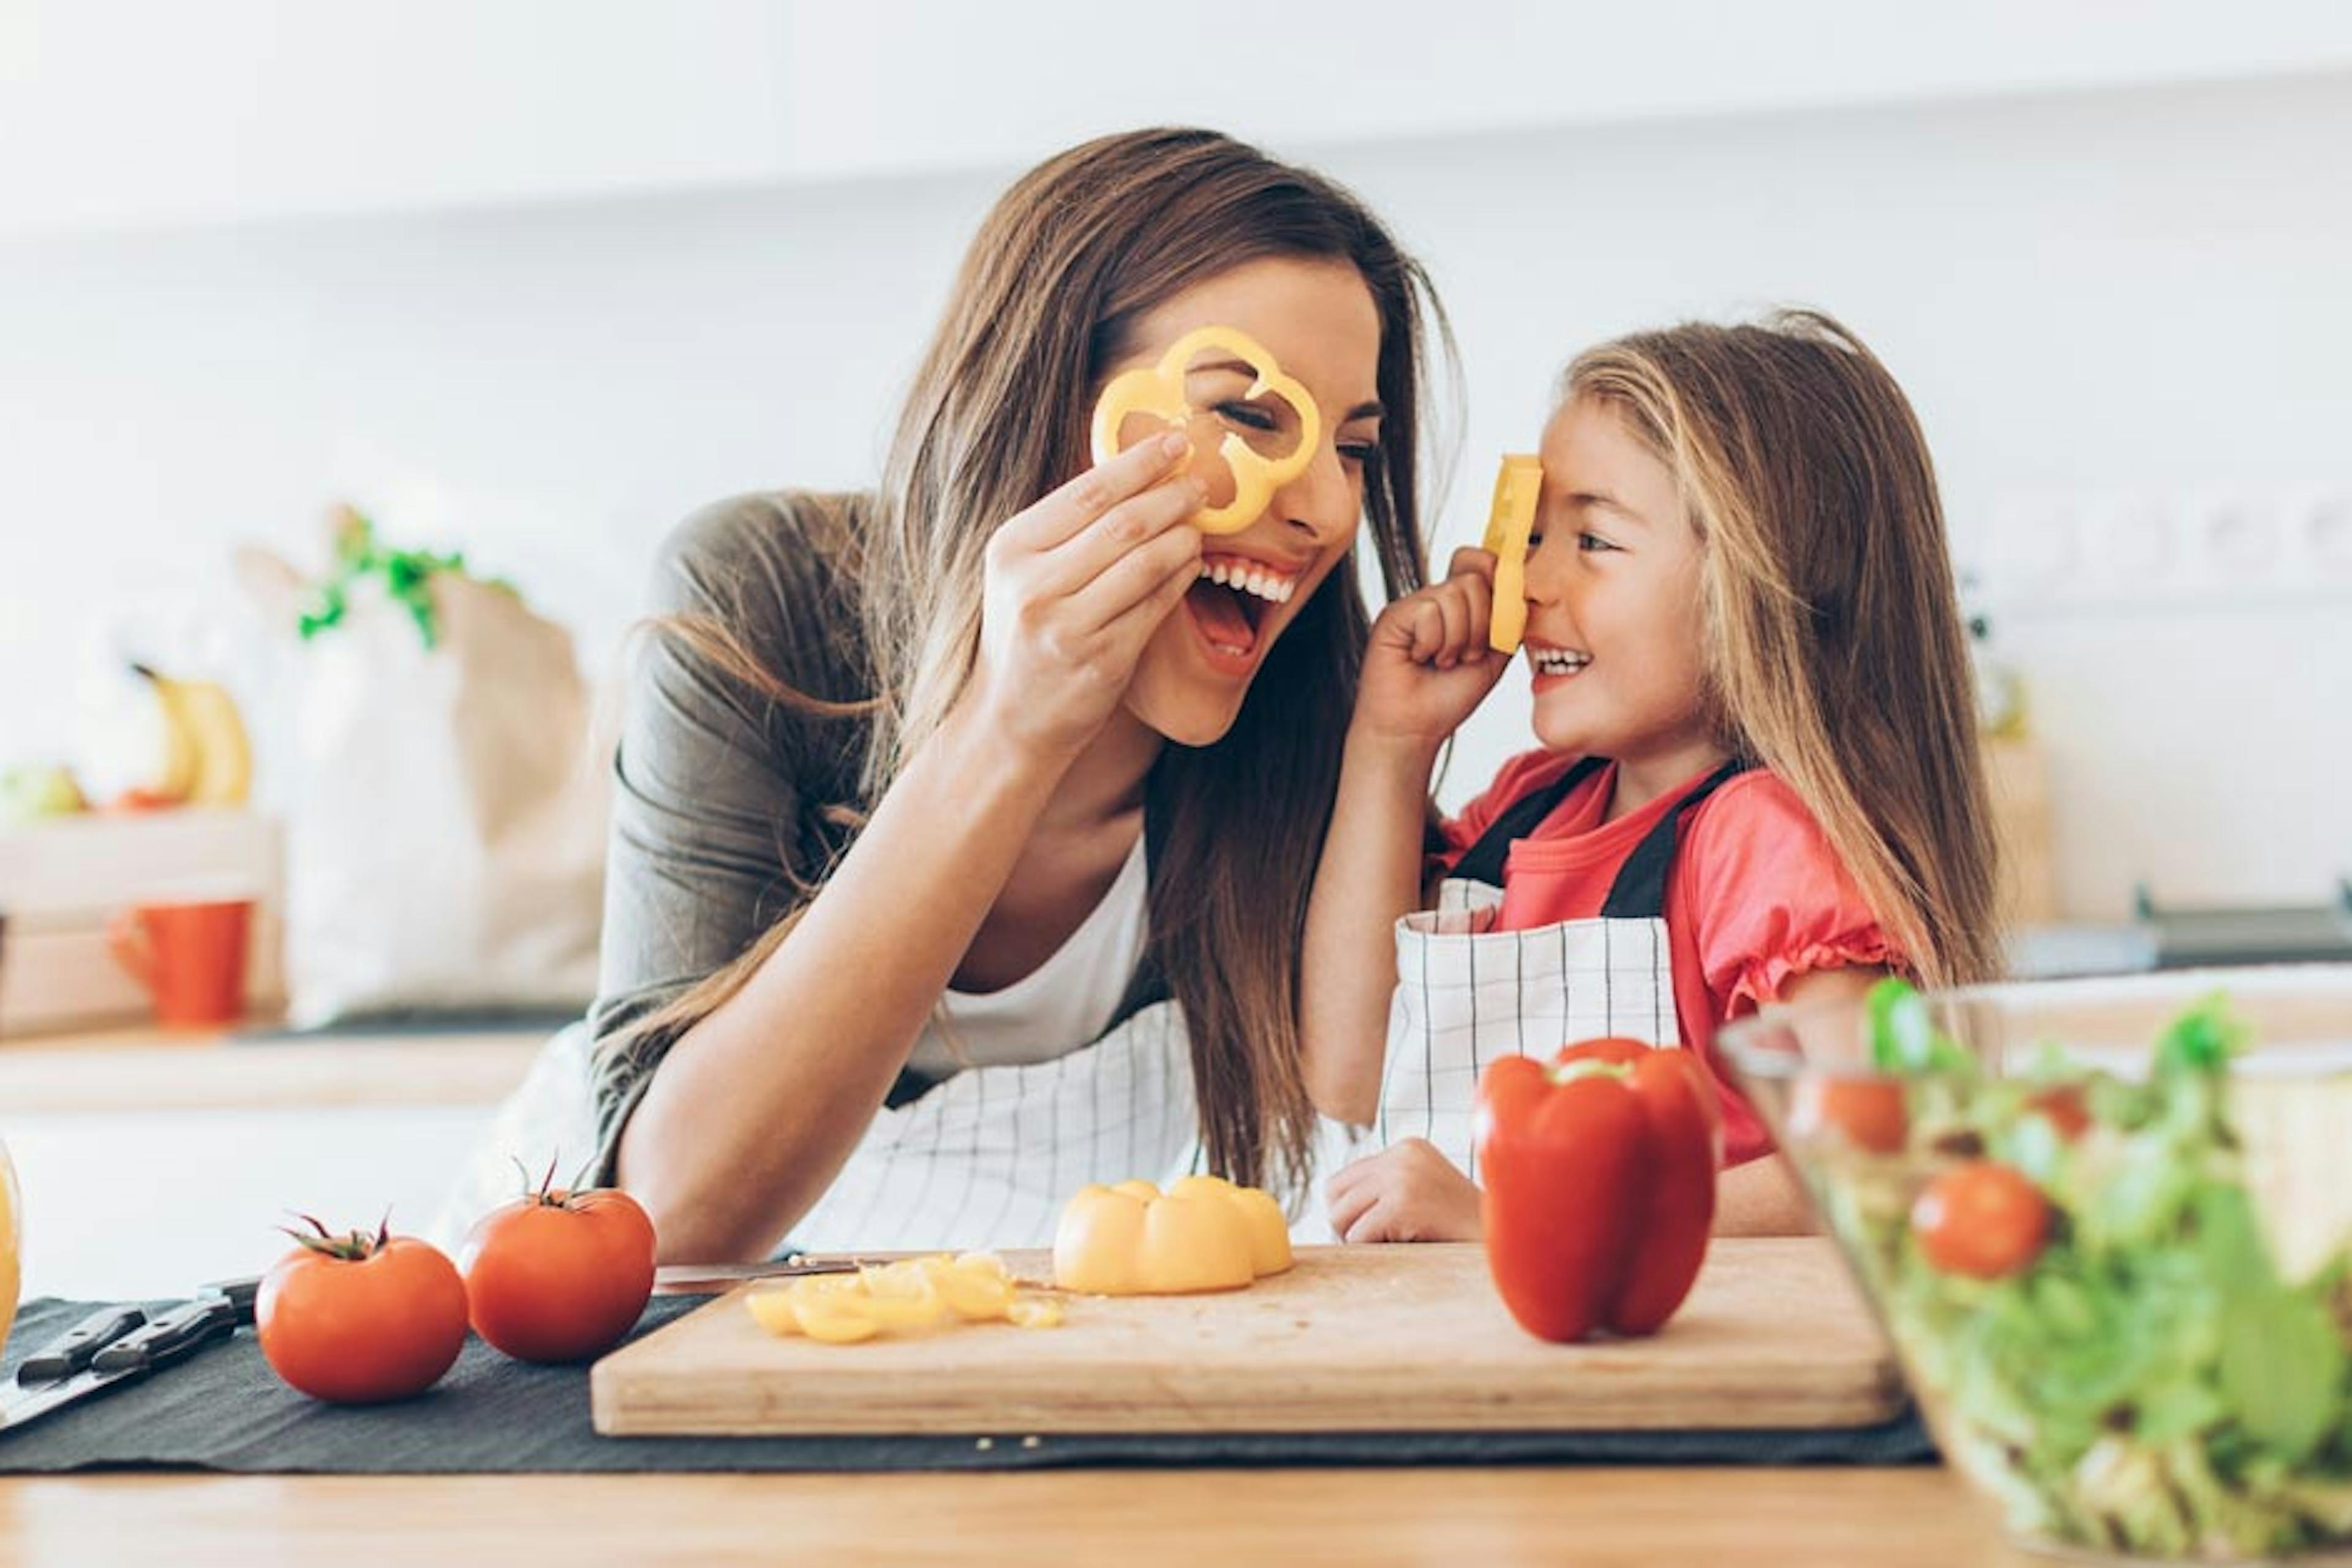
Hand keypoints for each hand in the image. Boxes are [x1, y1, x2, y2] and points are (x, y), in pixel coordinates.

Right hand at [964, 431, 1207, 760]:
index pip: (1088, 491)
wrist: (1010, 717)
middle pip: (1123, 523)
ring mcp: (1068, 627)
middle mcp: (1033, 586)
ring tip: (1199, 522)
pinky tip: (1192, 563)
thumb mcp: (1024, 570)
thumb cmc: (1027, 631)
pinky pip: (1156, 605)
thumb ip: (1068, 525)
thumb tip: (1137, 469)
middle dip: (1172, 495)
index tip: (1176, 442)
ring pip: (1145, 562)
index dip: (1140, 462)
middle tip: (1201, 481)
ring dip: (1183, 536)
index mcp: (1010, 549)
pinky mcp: (1101, 660)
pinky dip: (1181, 578)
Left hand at [1324, 1138, 1483, 1242]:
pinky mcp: (1403, 1204)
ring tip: (1397, 1243)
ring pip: (1340, 1215)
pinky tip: (1407, 1247)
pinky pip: (1358, 1237)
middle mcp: (1402, 1155)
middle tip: (1382, 1241)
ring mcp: (1402, 1177)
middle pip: (1334, 1195)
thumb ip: (1385, 1188)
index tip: (1380, 1229)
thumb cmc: (1461, 1229)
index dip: (1353, 1212)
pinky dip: (1374, 1251)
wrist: (1507, 1244)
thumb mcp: (1422, 1191)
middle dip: (1349, 1225)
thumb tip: (1330, 1208)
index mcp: (1407, 1147)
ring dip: (1360, 1239)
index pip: (1343, 1180)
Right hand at [1352, 548, 1509, 755]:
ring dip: (1457, 639)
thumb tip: (1518, 588)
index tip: (1499, 619)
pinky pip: (1428, 610)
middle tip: (1466, 655)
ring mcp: (1414, 604)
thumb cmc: (1449, 696)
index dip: (1496, 579)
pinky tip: (1420, 659)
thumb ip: (1508, 620)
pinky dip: (1433, 643)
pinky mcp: (1394, 616)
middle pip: (1474, 577)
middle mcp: (1436, 598)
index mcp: (1461, 603)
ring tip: (1443, 661)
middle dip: (1481, 625)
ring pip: (1453, 593)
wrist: (1415, 728)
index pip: (1482, 561)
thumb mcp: (1494, 655)